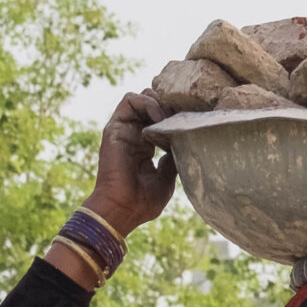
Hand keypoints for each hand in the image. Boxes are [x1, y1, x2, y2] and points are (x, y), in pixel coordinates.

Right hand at [84, 91, 176, 235]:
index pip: (161, 118)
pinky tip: (160, 118)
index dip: (176, 115)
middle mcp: (134, 135)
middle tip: (183, 117)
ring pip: (142, 96)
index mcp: (145, 146)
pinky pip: (129, 99)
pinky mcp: (115, 127)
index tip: (191, 123)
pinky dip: (148, 102)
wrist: (122, 209)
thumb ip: (173, 159)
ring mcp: (124, 130)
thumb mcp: (167, 178)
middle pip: (153, 102)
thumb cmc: (143, 202)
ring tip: (171, 118)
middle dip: (170, 104)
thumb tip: (184, 144)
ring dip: (160, 102)